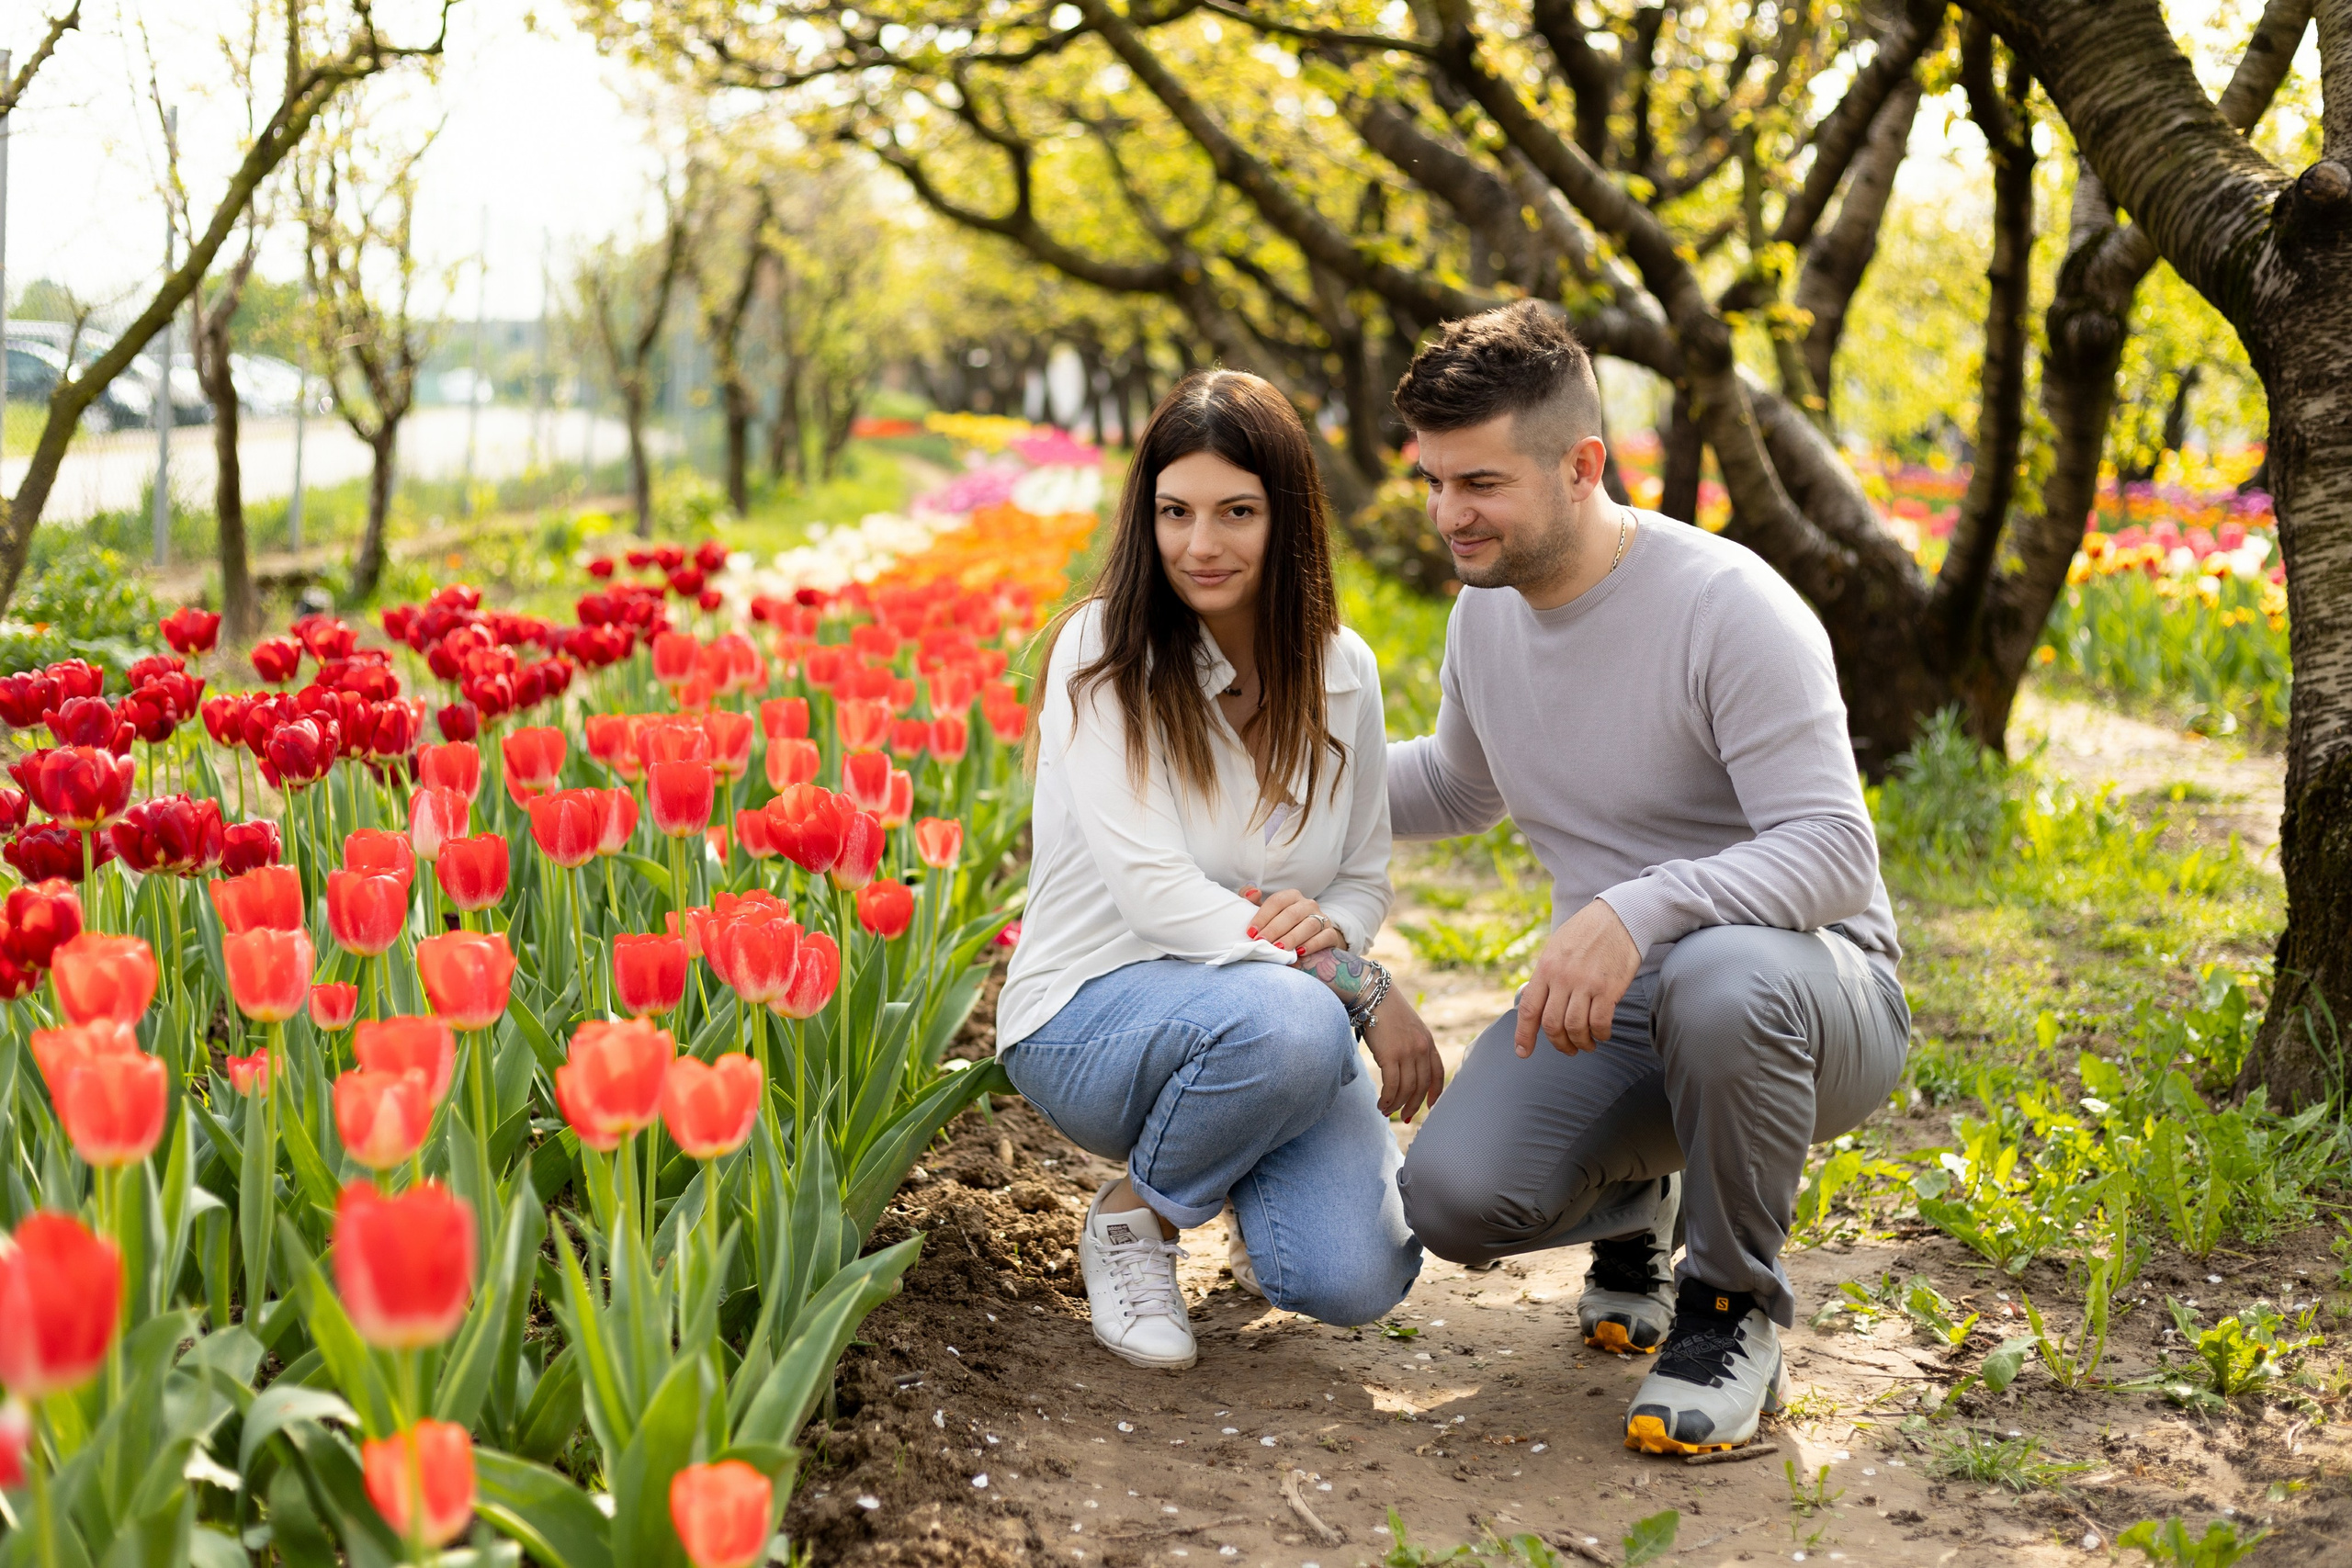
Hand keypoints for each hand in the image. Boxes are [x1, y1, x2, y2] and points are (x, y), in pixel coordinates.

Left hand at [1245, 886, 1345, 955]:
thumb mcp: (1266, 915)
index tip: (1251, 933)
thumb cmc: (1283, 927)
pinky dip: (1312, 944)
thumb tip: (1252, 892)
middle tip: (1262, 942)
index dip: (1262, 916)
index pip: (1276, 901)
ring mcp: (1321, 918)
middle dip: (1275, 929)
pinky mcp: (1331, 933)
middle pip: (1292, 914)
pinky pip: (1325, 936)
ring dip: (1292, 937)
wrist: (1310, 941)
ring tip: (1279, 949)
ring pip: (1309, 924)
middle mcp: (1308, 904)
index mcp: (1291, 896)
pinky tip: (1300, 952)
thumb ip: (1253, 903)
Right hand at [1363, 995, 1443, 1121]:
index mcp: (1428, 1041)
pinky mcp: (1390, 1055)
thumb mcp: (1408, 1027)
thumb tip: (1407, 1066)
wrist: (1373, 994)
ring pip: (1406, 1088)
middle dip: (1413, 1105)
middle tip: (1405, 1116)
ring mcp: (1407, 1052)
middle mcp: (1421, 1048)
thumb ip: (1413, 1045)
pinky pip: (1391, 1085)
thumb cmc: (1386, 1010)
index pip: (1438, 1073)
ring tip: (1386, 1111)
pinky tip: (1381, 1104)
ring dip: (1397, 1105)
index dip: (1435, 1093)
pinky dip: (1387, 1099)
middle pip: (1422, 1086)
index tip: (1430, 1106)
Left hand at [1514, 898, 1640, 1057]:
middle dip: (1558, 1044)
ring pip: (1575, 1027)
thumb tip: (1531, 1000)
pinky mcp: (1609, 988)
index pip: (1528, 1008)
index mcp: (1545, 968)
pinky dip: (1600, 1034)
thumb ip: (1544, 975)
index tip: (1522, 1052)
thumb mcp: (1555, 948)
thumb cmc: (1586, 933)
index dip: (1523, 1034)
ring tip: (1587, 1045)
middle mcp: (1562, 977)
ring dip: (1580, 1043)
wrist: (1619, 916)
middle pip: (1551, 1024)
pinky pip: (1600, 1022)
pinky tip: (1603, 1034)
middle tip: (1567, 1049)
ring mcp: (1585, 983)